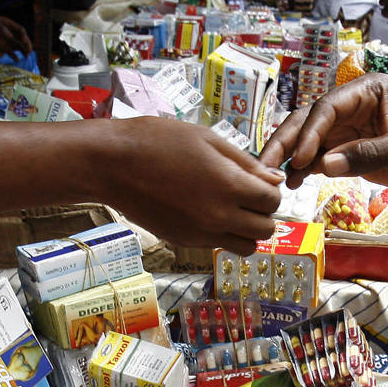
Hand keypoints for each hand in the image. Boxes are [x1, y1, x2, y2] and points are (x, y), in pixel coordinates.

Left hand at [0, 14, 32, 55]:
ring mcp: (4, 39)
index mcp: (8, 24)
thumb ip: (2, 29)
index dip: (24, 36)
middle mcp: (8, 32)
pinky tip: (17, 60)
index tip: (24, 41)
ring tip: (26, 56)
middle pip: (21, 38)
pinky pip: (9, 52)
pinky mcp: (0, 47)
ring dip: (22, 50)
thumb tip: (11, 37)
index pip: (20, 30)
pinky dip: (14, 56)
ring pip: (17, 45)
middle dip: (26, 44)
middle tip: (29, 51)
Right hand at [102, 118, 283, 254]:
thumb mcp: (208, 139)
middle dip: (262, 213)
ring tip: (231, 210)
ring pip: (246, 247)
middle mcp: (219, 217)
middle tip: (247, 196)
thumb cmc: (159, 142)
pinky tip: (205, 212)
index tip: (258, 181)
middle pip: (265, 230)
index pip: (273, 200)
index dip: (270, 189)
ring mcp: (201, 233)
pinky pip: (218, 246)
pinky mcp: (184, 241)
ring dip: (246, 231)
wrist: (112, 165)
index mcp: (229, 186)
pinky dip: (222, 235)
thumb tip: (275, 179)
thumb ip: (246, 163)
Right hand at [258, 73, 387, 194]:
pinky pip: (324, 158)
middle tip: (266, 167)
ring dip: (293, 159)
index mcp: (369, 91)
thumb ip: (367, 155)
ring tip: (277, 181)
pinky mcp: (356, 152)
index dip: (309, 132)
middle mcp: (355, 107)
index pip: (328, 107)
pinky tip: (295, 183)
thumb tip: (324, 165)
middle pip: (311, 121)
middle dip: (287, 142)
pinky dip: (307, 170)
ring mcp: (353, 130)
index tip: (300, 159)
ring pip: (312, 141)